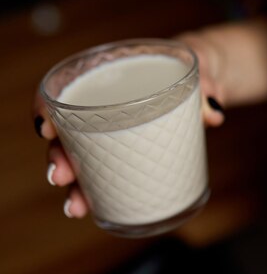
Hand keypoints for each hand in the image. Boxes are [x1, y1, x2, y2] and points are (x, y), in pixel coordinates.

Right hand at [33, 38, 226, 217]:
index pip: (70, 87)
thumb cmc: (201, 65)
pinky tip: (94, 208)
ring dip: (77, 183)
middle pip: (72, 129)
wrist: (215, 75)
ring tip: (75, 206)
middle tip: (61, 176)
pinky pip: (114, 169)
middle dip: (61, 156)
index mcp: (119, 74)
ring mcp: (124, 128)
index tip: (45, 128)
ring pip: (88, 155)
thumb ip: (208, 83)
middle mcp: (113, 103)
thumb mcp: (206, 67)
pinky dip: (101, 189)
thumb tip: (213, 112)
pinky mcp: (141, 148)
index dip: (48, 106)